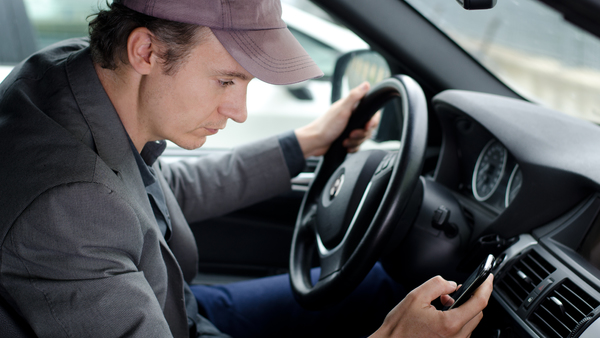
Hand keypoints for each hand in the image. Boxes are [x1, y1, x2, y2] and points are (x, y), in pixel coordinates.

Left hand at [294, 82, 377, 157]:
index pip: (372, 113)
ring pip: (363, 137)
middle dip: (361, 134)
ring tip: (345, 141)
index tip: (367, 125)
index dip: (373, 121)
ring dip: (355, 141)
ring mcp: (349, 129)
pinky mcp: (347, 139)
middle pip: (368, 128)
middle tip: (351, 134)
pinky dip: (352, 147)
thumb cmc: (326, 126)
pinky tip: (346, 146)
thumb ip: (354, 97)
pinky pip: (357, 145)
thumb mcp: (342, 110)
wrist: (315, 143)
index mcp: (352, 108)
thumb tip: (366, 84)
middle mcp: (352, 118)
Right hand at [370, 274, 492, 337]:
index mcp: (450, 324)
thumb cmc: (400, 328)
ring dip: (463, 307)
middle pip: (478, 312)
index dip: (485, 286)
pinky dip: (457, 317)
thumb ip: (437, 285)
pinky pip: (463, 329)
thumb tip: (451, 284)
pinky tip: (442, 312)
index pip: (479, 302)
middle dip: (471, 296)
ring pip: (471, 321)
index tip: (488, 277)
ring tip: (443, 301)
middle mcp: (457, 337)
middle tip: (456, 288)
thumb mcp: (415, 297)